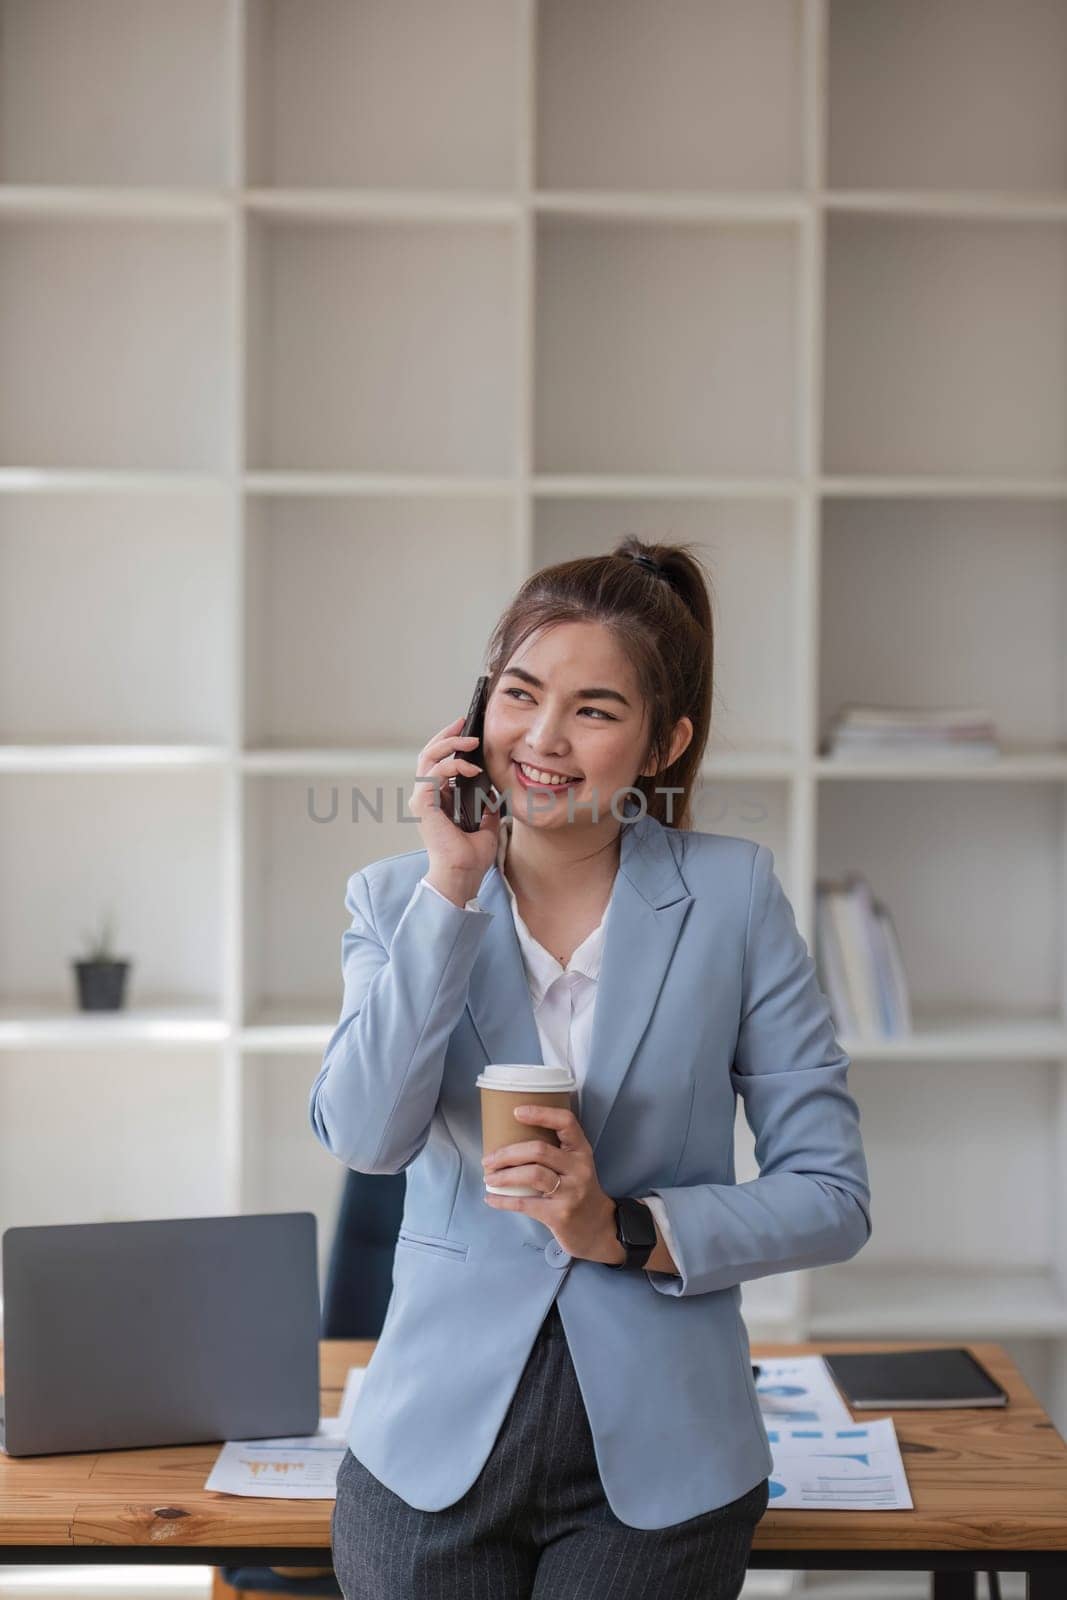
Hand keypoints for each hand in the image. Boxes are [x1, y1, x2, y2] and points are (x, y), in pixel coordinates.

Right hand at [407, 714, 500, 902]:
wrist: (463, 874)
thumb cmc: (470, 856)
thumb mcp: (487, 823)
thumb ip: (488, 805)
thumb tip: (495, 791)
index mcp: (438, 799)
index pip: (438, 762)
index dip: (451, 744)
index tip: (469, 732)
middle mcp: (426, 796)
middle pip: (429, 754)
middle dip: (447, 734)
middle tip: (464, 722)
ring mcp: (422, 799)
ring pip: (428, 758)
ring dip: (450, 744)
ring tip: (471, 740)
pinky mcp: (423, 804)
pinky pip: (435, 773)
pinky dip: (453, 765)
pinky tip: (471, 767)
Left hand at [482, 1104, 620, 1264]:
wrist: (598, 1228)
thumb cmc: (578, 1191)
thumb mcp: (574, 1166)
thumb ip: (553, 1152)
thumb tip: (508, 1140)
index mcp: (581, 1151)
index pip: (566, 1122)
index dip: (541, 1113)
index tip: (516, 1112)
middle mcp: (579, 1168)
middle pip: (539, 1150)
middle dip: (508, 1153)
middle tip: (489, 1160)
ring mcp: (571, 1192)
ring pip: (532, 1174)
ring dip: (504, 1176)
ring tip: (489, 1178)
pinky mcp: (560, 1215)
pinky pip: (526, 1204)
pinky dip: (503, 1201)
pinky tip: (491, 1199)